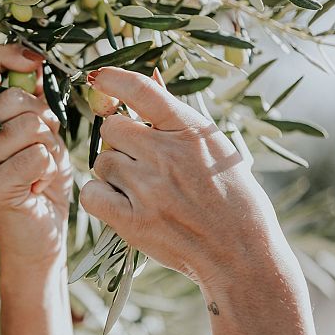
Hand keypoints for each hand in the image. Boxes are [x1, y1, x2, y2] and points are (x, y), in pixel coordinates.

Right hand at [0, 45, 71, 267]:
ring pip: (31, 126)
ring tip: (38, 171)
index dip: (7, 56)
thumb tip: (38, 60)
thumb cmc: (41, 179)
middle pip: (14, 99)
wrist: (40, 235)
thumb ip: (35, 98)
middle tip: (41, 148)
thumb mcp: (41, 131)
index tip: (36, 60)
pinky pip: (37, 156)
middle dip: (44, 119)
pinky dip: (49, 170)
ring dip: (50, 148)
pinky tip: (37, 188)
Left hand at [79, 67, 317, 334]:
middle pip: (112, 129)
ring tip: (141, 190)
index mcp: (193, 132)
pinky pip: (92, 194)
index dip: (114, 79)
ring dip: (113, 173)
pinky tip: (121, 205)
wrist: (242, 255)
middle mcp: (169, 155)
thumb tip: (149, 80)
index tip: (97, 78)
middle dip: (120, 142)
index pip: (143, 91)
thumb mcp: (216, 149)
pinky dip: (100, 198)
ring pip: (102, 162)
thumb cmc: (233, 200)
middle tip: (140, 162)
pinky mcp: (134, 221)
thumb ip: (178, 118)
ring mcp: (150, 189)